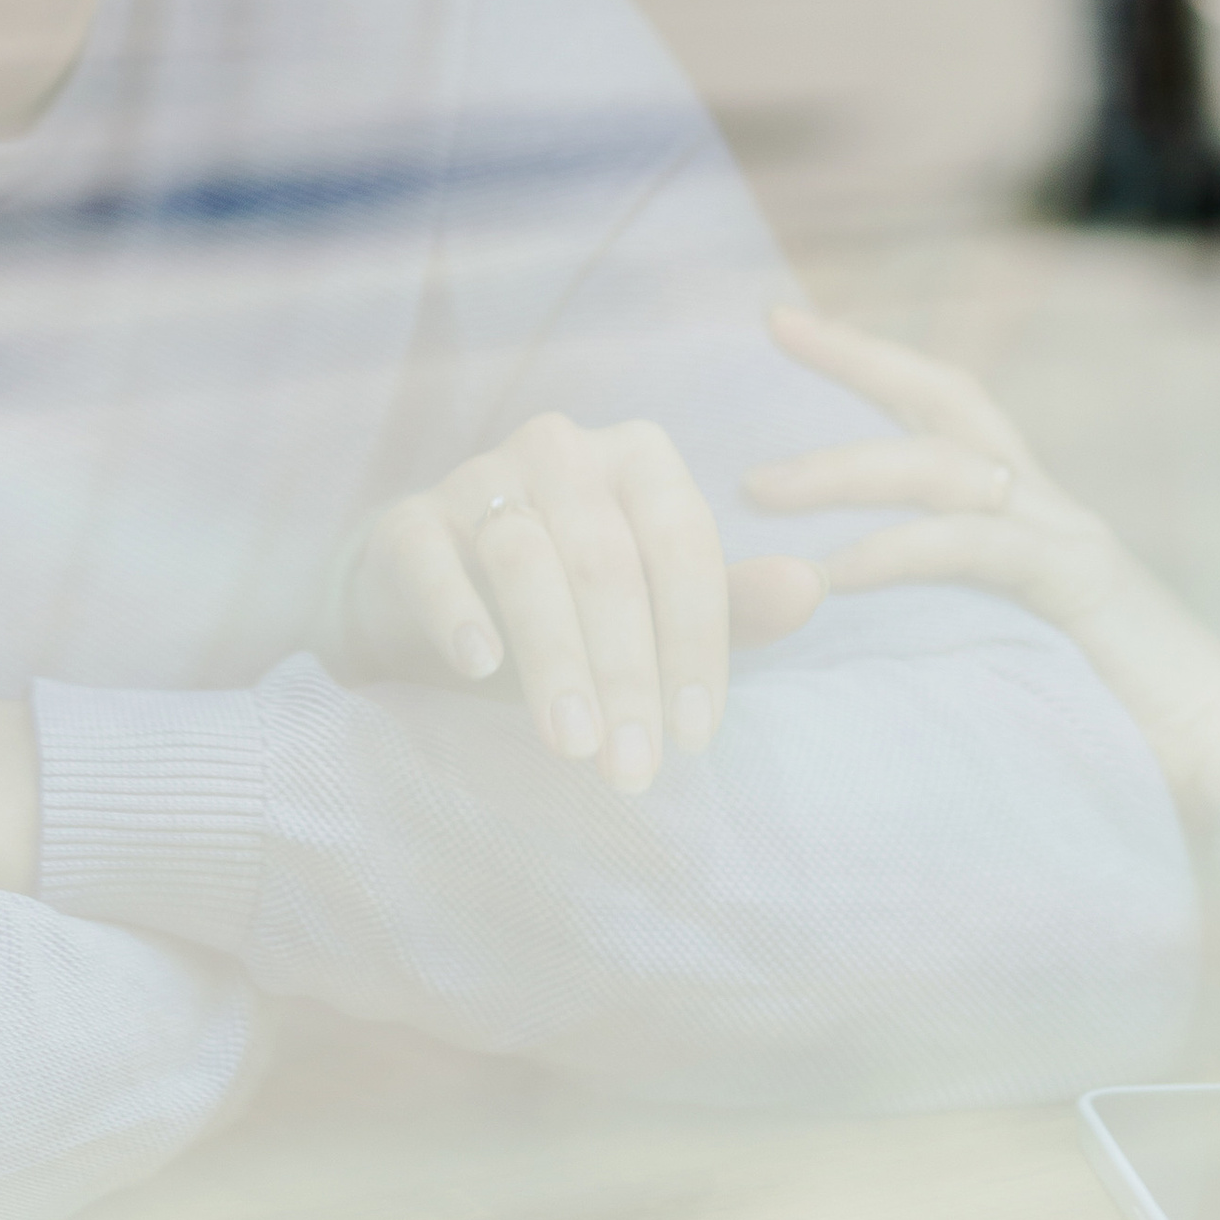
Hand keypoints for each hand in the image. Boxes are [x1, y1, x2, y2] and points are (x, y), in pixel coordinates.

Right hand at [342, 411, 824, 794]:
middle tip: (634, 770)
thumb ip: (730, 606)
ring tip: (572, 745)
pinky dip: (459, 609)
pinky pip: (432, 556)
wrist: (433, 602)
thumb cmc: (571, 611)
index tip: (696, 738)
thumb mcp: (654, 614)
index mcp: (639, 459)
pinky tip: (480, 666)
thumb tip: (811, 586)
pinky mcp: (408, 519)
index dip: (695, 642)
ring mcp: (478, 477)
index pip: (683, 542)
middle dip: (626, 672)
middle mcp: (561, 449)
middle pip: (606, 559)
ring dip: (554, 657)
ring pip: (524, 558)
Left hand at [749, 305, 1219, 817]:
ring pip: (940, 466)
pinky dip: (893, 553)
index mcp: (1035, 518)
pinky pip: (969, 548)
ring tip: (760, 490)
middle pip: (945, 397)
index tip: (792, 321)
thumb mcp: (1015, 661)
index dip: (873, 360)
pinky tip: (830, 575)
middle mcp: (1052, 508)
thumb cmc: (1130, 738)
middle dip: (857, 353)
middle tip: (774, 322)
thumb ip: (949, 631)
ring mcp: (1069, 540)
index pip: (946, 411)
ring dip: (842, 470)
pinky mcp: (1078, 587)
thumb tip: (840, 635)